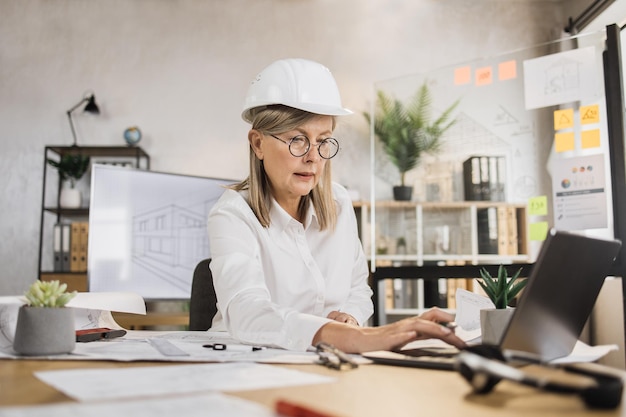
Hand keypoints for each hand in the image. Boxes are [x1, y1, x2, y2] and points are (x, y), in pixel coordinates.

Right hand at [314, 307, 465, 352]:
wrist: (360, 340)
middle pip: (431, 318)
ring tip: (447, 334)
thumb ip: (423, 333)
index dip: (451, 318)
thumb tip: (445, 333)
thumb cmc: (384, 339)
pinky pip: (397, 336)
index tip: (465, 328)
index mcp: (413, 323)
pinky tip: (412, 335)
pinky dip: (406, 335)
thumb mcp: (407, 335)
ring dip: (434, 329)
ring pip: (418, 325)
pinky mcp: (387, 339)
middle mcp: (408, 324)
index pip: (436, 316)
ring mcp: (398, 331)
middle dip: (448, 327)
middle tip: (462, 338)